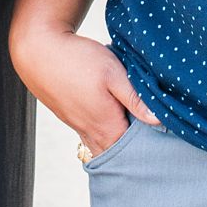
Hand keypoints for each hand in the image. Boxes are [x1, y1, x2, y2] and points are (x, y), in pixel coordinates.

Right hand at [11, 22, 159, 156]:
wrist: (39, 51)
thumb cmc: (78, 60)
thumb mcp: (113, 73)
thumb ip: (135, 98)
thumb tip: (160, 121)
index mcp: (107, 128)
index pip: (136, 152)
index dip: (153, 146)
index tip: (168, 137)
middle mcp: (92, 135)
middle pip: (121, 154)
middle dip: (139, 150)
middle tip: (156, 137)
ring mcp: (81, 129)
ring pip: (107, 145)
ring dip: (123, 141)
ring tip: (139, 129)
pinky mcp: (74, 119)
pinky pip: (95, 137)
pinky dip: (108, 133)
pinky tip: (116, 118)